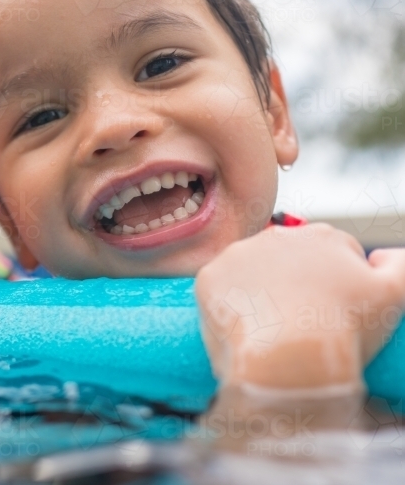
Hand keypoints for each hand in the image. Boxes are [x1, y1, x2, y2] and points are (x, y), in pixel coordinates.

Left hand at [195, 223, 404, 390]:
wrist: (288, 358)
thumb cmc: (343, 331)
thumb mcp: (393, 295)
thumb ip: (399, 266)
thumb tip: (381, 256)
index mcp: (324, 237)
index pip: (328, 257)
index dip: (330, 290)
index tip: (329, 315)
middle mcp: (278, 235)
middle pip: (286, 263)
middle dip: (292, 288)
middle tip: (299, 325)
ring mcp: (238, 254)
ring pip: (249, 274)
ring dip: (258, 294)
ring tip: (272, 330)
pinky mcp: (208, 276)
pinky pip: (219, 290)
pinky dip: (228, 307)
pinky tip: (245, 328)